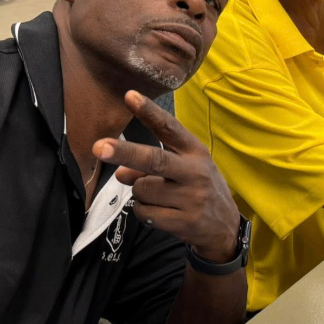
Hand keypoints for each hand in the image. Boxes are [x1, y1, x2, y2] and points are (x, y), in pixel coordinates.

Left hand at [93, 91, 240, 262]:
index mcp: (195, 152)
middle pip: (154, 159)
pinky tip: (160, 213)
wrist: (224, 227)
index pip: (170, 128)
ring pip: (142, 190)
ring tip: (159, 198)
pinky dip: (143, 212)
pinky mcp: (185, 222)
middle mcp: (195, 172)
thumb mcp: (184, 170)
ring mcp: (191, 198)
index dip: (149, 112)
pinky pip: (145, 213)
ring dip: (139, 193)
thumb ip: (153, 164)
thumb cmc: (199, 189)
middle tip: (99, 147)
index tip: (129, 96)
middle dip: (125, 152)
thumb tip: (119, 173)